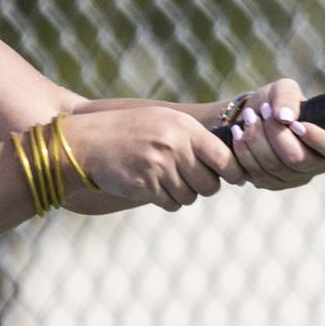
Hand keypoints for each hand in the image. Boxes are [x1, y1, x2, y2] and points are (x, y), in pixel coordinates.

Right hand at [60, 104, 242, 213]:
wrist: (89, 143)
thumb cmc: (132, 131)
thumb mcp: (164, 121)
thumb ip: (195, 137)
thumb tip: (231, 161)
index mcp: (184, 128)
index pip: (225, 158)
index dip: (234, 173)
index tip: (234, 177)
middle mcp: (175, 147)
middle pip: (210, 185)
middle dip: (205, 187)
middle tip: (193, 179)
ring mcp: (160, 168)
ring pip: (191, 197)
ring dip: (184, 194)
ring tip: (167, 179)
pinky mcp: (146, 187)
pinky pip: (172, 204)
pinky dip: (167, 201)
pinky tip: (155, 187)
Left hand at [223, 79, 324, 189]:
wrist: (251, 117)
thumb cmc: (275, 103)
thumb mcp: (283, 90)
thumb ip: (287, 98)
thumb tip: (285, 118)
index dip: (318, 139)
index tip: (295, 123)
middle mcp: (316, 165)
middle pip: (297, 158)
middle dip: (275, 132)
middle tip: (262, 110)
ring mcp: (294, 179)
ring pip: (274, 166)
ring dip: (256, 138)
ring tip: (249, 117)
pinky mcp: (271, 184)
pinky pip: (257, 172)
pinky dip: (245, 150)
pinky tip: (239, 133)